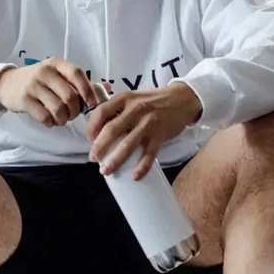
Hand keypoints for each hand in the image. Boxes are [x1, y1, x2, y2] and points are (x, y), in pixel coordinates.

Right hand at [0, 58, 97, 126]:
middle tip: (72, 115)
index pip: (77, 74)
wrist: (7, 84)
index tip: (92, 103)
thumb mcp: (58, 75)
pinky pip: (45, 117)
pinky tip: (49, 120)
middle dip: (75, 111)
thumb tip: (108, 88)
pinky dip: (51, 122)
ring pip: (58, 109)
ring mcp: (33, 85)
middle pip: (70, 96)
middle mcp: (45, 72)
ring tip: (61, 118)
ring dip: (63, 119)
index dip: (87, 90)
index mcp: (57, 64)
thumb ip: (80, 82)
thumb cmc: (39, 81)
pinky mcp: (25, 100)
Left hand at [86, 83, 201, 179]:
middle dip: (99, 147)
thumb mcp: (134, 98)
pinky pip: (149, 154)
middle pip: (111, 130)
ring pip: (128, 144)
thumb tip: (100, 131)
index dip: (92, 128)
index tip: (90, 140)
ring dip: (115, 160)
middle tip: (94, 159)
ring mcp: (149, 122)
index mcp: (125, 99)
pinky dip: (142, 167)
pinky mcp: (160, 134)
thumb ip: (118, 111)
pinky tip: (135, 176)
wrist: (182, 99)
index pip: (101, 112)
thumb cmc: (154, 101)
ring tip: (106, 170)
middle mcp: (136, 109)